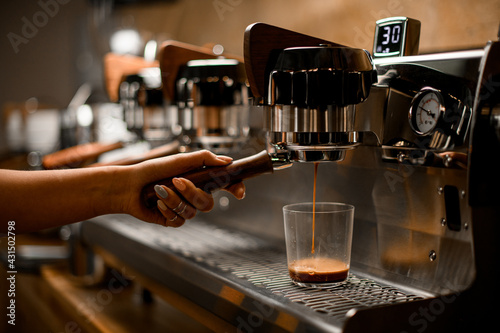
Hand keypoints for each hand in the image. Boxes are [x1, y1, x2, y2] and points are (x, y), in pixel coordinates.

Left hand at [120, 150, 245, 226]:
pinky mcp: (172, 220)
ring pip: (192, 213)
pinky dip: (167, 210)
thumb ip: (204, 159)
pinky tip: (156, 202)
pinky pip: (179, 220)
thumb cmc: (152, 170)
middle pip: (208, 203)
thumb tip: (227, 161)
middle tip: (177, 181)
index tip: (239, 193)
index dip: (235, 189)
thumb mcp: (179, 160)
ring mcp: (184, 209)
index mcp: (200, 180)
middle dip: (192, 193)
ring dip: (174, 200)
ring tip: (159, 190)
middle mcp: (194, 195)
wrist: (128, 185)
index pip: (224, 186)